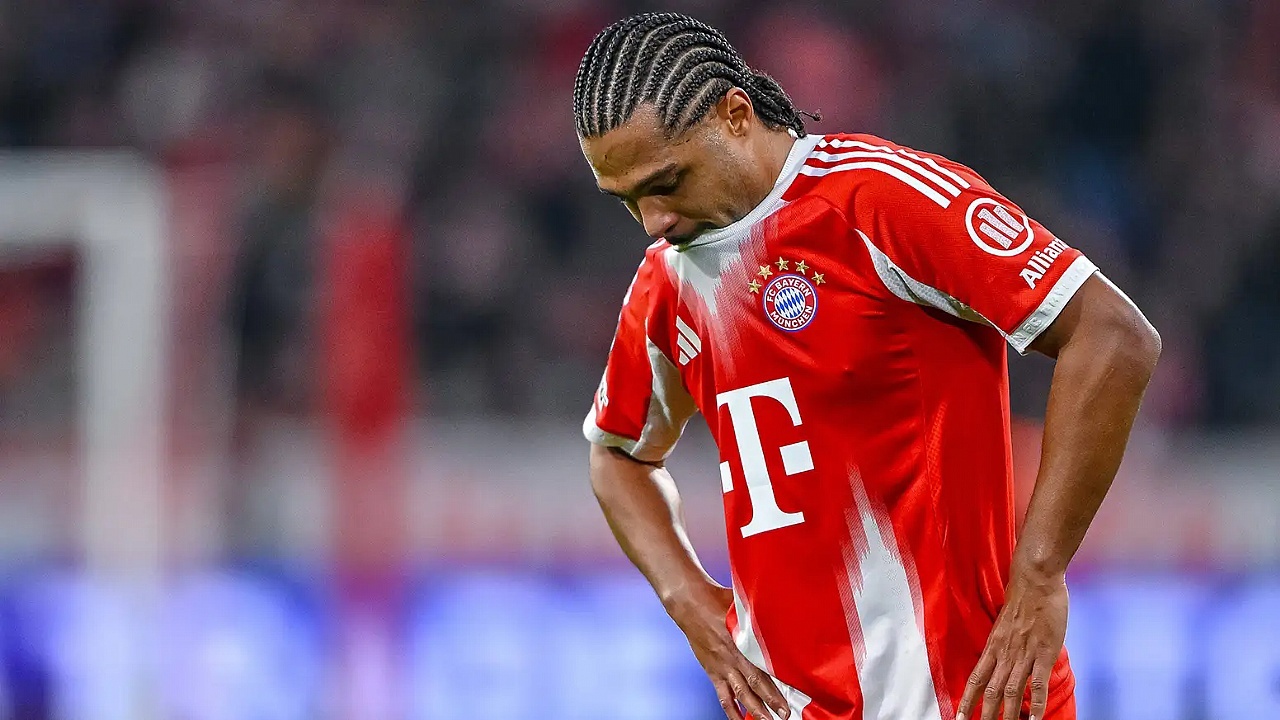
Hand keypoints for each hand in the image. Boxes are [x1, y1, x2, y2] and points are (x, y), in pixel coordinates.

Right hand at [666, 583, 790, 719]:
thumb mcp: (741, 605)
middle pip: (755, 683)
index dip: (778, 679)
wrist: (690, 605)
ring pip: (740, 693)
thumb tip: (780, 612)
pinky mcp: (713, 671)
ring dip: (754, 710)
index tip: (793, 691)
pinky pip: (722, 695)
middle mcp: (733, 657)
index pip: (764, 665)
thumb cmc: (717, 600)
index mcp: (742, 640)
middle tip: (785, 714)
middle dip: (771, 701)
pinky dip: (730, 710)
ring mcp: (722, 666)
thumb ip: (758, 614)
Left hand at [957, 565, 1067, 719]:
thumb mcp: (1004, 625)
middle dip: (985, 714)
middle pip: (991, 691)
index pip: (976, 679)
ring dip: (1008, 715)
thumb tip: (1004, 658)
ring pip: (1011, 692)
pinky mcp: (1043, 654)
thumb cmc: (1022, 599)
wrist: (1035, 581)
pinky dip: (1036, 705)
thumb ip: (1003, 644)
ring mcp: (1023, 655)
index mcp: (993, 646)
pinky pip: (1037, 685)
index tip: (959, 716)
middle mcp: (1004, 654)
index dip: (967, 699)